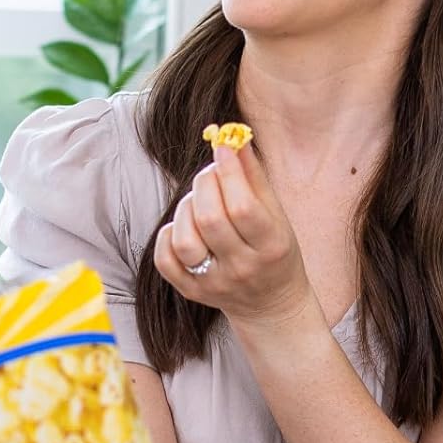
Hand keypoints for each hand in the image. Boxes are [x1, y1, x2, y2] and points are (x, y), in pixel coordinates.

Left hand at [153, 140, 313, 327]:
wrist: (271, 304)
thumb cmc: (274, 250)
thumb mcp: (276, 215)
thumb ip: (254, 177)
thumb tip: (233, 138)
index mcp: (271, 246)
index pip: (243, 206)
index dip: (228, 171)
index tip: (222, 147)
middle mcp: (243, 268)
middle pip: (210, 220)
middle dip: (205, 184)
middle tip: (210, 174)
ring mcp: (215, 284)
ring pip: (185, 241)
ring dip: (186, 209)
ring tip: (198, 201)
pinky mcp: (192, 292)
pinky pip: (165, 261)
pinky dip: (168, 235)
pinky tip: (184, 226)